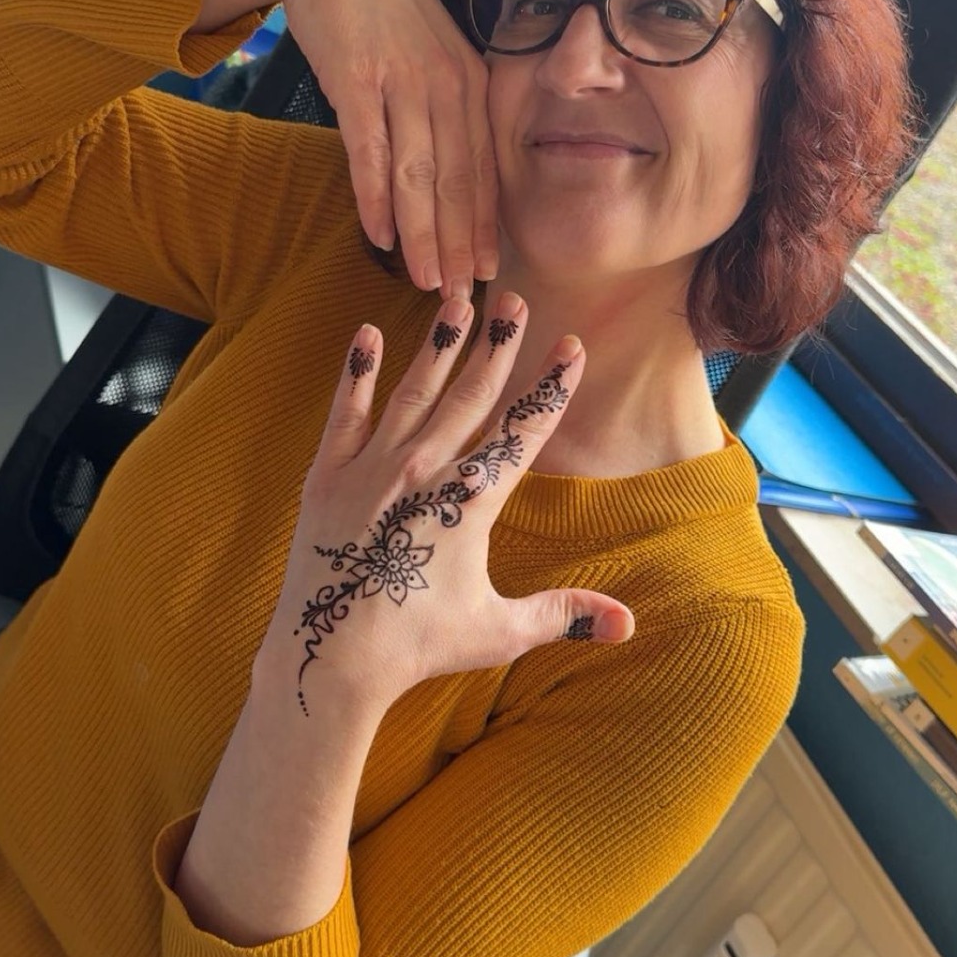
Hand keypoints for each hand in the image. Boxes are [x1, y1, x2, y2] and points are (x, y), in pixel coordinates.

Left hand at [260, 293, 634, 712]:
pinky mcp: (328, 475)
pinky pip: (346, 412)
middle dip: (497, 345)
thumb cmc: (418, 646)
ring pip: (414, 391)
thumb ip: (562, 613)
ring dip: (439, 342)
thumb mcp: (498, 630)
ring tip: (458, 297)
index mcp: (470, 502)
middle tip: (515, 299)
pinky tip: (367, 334)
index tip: (571, 345)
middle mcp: (423, 472)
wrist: (330, 659)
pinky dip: (357, 373)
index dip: (550, 388)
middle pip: (470, 395)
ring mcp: (372, 468)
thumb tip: (627, 625)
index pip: (522, 432)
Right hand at [278, 0, 499, 298]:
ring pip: (418, 174)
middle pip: (457, 179)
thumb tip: (447, 172)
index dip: (487, 224)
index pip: (483, 166)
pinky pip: (370, 149)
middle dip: (462, 244)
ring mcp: (401, 80)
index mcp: (469, 81)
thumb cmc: (380, 7)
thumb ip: (442, 105)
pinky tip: (381, 236)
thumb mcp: (428, 53)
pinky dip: (375, 197)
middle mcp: (444, 83)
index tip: (491, 273)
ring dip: (424, 234)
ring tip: (428, 282)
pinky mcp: (356, 77)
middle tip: (465, 297)